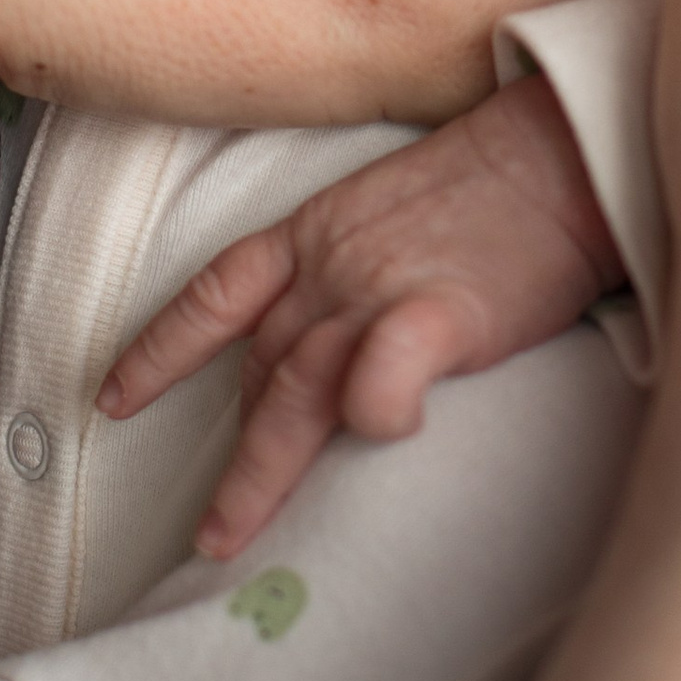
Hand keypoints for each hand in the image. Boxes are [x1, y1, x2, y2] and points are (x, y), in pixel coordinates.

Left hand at [101, 75, 624, 557]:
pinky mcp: (441, 313)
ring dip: (262, 471)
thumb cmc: (502, 179)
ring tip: (235, 535)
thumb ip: (360, 269)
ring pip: (297, 393)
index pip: (218, 292)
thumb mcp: (396, 207)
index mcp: (316, 232)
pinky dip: (371, 414)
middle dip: (230, 454)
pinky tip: (377, 441)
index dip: (161, 349)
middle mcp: (331, 266)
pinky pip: (382, 378)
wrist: (565, 145)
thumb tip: (347, 342)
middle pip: (258, 369)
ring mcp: (379, 289)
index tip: (114, 397)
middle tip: (210, 531)